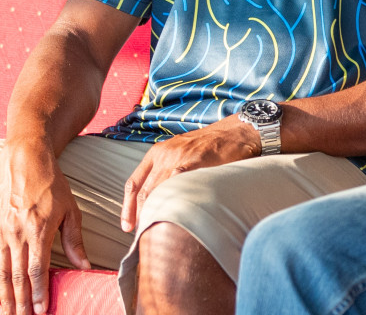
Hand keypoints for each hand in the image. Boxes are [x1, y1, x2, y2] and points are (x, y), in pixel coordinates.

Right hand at [0, 144, 91, 314]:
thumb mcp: (71, 210)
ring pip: (2, 273)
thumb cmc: (52, 186)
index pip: (36, 269)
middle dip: (21, 301)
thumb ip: (75, 240)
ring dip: (6, 296)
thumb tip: (84, 266)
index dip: (39, 292)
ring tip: (10, 314)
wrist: (24, 165)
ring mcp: (2, 234)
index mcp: (39, 230)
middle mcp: (17, 234)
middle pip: (17, 276)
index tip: (42, 310)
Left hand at [120, 116, 260, 231]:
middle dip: (141, 216)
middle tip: (144, 234)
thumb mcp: (180, 153)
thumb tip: (157, 202)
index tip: (128, 226)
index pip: (133, 184)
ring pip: (159, 191)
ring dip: (157, 213)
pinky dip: (175, 202)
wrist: (237, 130)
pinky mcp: (197, 161)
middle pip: (144, 192)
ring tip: (159, 231)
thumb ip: (166, 172)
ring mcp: (180, 157)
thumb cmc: (211, 145)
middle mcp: (164, 154)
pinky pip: (179, 185)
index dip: (127, 208)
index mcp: (156, 152)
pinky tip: (176, 215)